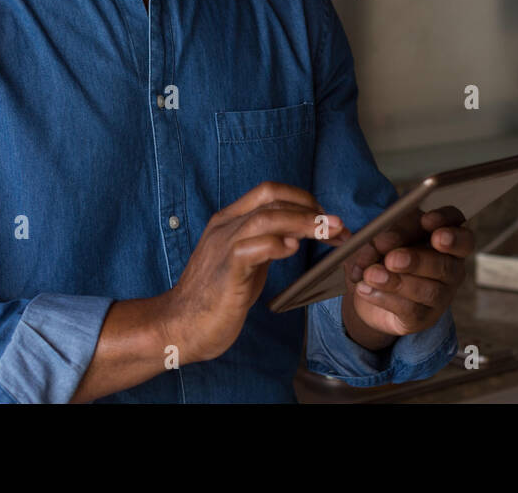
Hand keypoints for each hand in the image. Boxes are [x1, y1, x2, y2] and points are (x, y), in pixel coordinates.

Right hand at [160, 182, 346, 364]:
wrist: (180, 326)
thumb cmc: (215, 296)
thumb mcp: (245, 261)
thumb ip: (265, 243)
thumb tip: (298, 234)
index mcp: (229, 220)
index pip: (268, 191)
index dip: (301, 198)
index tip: (325, 215)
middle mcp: (226, 226)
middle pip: (272, 199)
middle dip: (310, 208)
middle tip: (338, 224)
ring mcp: (223, 246)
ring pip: (266, 218)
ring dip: (303, 223)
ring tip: (327, 232)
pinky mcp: (226, 271)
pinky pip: (251, 248)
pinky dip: (276, 245)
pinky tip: (293, 250)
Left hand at [341, 206, 471, 346]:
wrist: (368, 289)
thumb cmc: (379, 254)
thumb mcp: (376, 236)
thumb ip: (376, 233)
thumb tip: (364, 234)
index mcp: (442, 235)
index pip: (455, 222)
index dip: (445, 220)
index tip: (425, 221)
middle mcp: (450, 265)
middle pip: (446, 262)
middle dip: (417, 260)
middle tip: (392, 259)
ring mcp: (441, 294)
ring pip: (430, 290)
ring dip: (397, 282)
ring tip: (371, 274)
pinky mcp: (424, 318)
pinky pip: (410, 310)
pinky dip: (384, 298)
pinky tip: (365, 288)